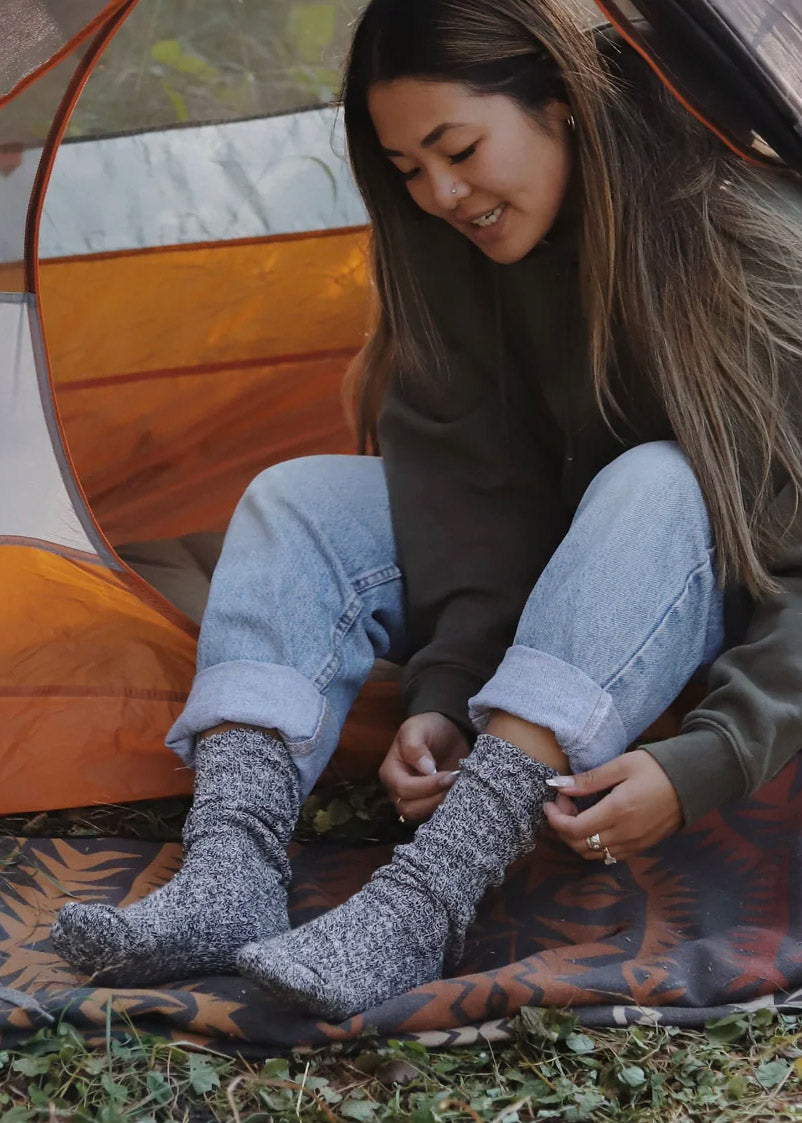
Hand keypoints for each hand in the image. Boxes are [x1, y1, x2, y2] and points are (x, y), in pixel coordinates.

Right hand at [379, 712, 470, 822]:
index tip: (448, 775)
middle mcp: (398, 791)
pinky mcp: (430, 805)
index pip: (403, 788)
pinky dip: (447, 810)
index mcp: (390, 772)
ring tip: (457, 789)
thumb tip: (425, 769)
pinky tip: (459, 796)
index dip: (426, 786)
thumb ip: (415, 746)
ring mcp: (413, 800)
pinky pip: (434, 817)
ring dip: (441, 806)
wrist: (446, 732)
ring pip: (422, 816)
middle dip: (434, 799)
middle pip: (410, 808)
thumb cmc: (428, 727)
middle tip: (454, 783)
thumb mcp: (417, 728)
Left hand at [543, 750, 682, 861]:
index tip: (553, 800)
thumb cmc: (657, 768)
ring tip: (578, 812)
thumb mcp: (621, 765)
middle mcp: (625, 835)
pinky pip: (609, 855)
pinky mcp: (642, 847)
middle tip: (564, 803)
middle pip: (579, 846)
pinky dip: (594, 845)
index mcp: (617, 812)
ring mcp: (635, 844)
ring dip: (577, 838)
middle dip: (563, 827)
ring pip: (593, 854)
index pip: (573, 830)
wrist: (693, 782)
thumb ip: (589, 780)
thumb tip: (558, 785)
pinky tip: (595, 823)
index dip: (555, 818)